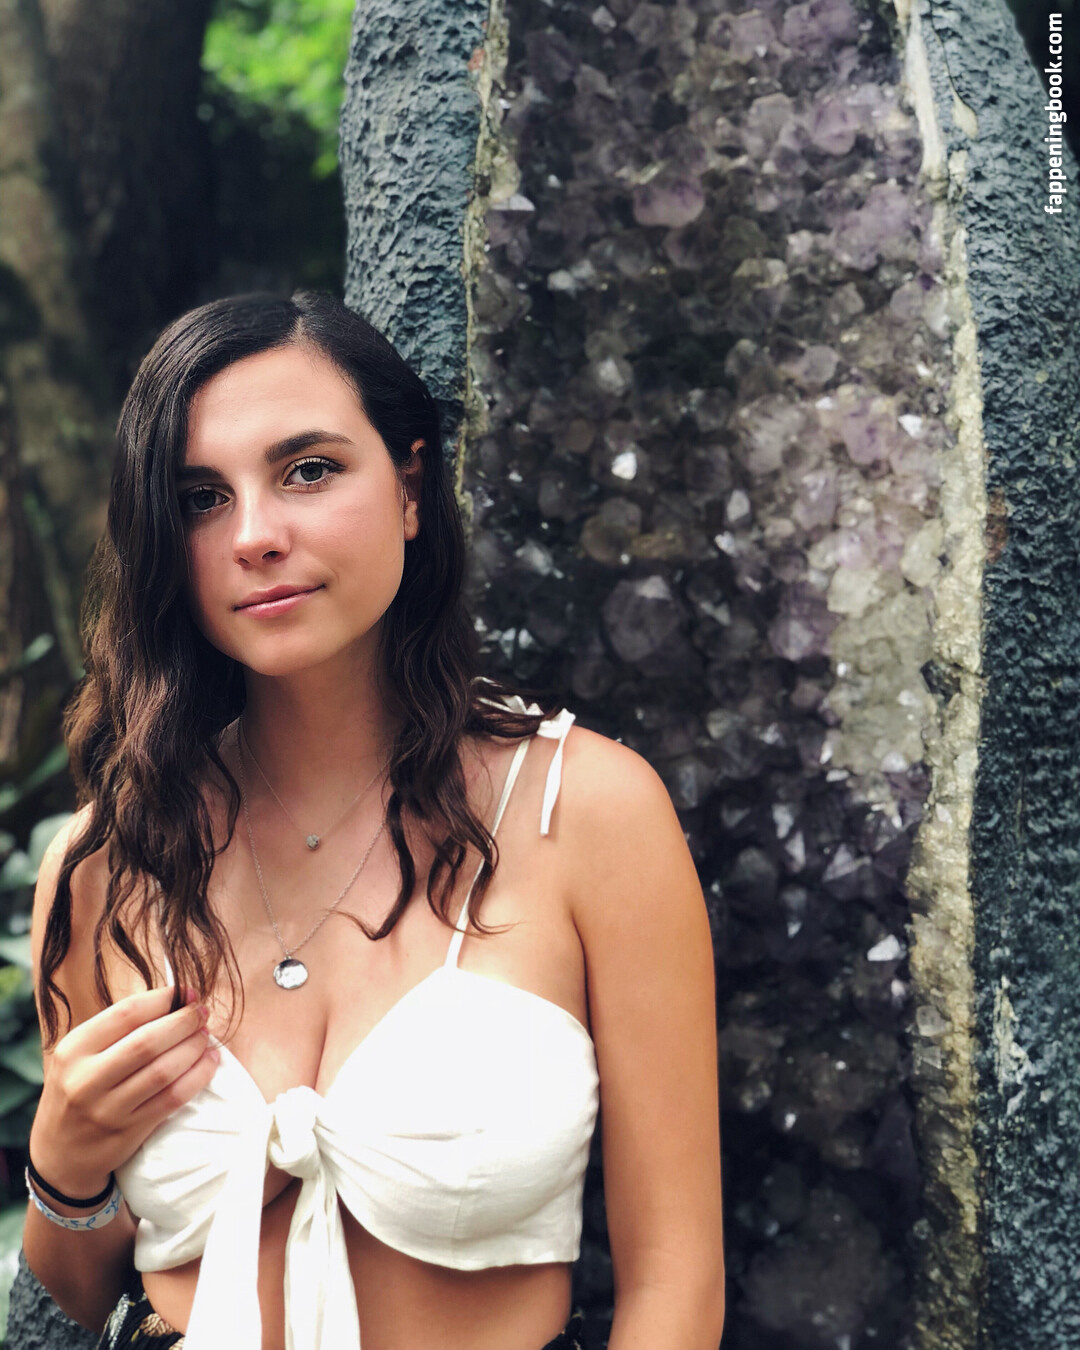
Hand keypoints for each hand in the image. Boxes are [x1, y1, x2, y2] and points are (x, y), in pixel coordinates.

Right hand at [29, 985, 218, 1199]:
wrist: (59, 1155)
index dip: (164, 999)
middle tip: (202, 1012)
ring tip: (206, 1035)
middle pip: (148, 1041)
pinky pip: (173, 1098)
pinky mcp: (129, 1132)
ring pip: (164, 1070)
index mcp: (73, 1050)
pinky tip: (209, 1062)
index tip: (187, 992)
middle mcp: (86, 1079)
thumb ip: (117, 1030)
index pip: (127, 1013)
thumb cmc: (76, 1092)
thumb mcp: (79, 1056)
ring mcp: (107, 1109)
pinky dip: (198, 1076)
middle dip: (184, 1022)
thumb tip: (174, 1000)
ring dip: (194, 1048)